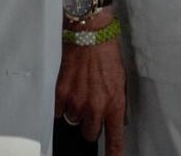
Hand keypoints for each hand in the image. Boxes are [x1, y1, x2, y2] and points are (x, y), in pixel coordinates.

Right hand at [55, 16, 126, 155]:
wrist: (90, 36)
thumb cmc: (108, 55)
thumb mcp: (120, 80)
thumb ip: (115, 101)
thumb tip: (111, 117)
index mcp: (114, 103)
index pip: (114, 137)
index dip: (114, 152)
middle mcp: (95, 107)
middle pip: (89, 133)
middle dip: (90, 124)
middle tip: (92, 107)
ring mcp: (76, 102)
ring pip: (74, 121)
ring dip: (77, 112)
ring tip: (82, 91)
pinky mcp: (61, 95)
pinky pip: (60, 111)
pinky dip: (64, 104)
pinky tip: (71, 89)